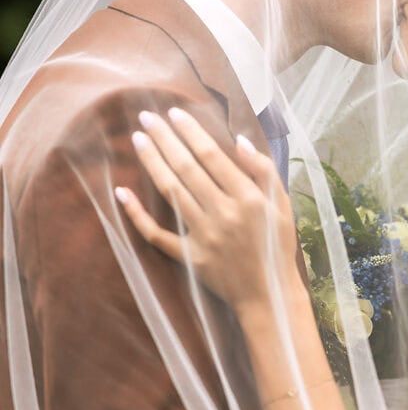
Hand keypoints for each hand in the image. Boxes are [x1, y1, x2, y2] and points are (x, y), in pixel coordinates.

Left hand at [116, 107, 298, 313]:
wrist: (270, 296)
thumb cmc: (277, 247)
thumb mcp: (283, 206)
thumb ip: (264, 171)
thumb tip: (239, 140)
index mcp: (247, 198)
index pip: (212, 157)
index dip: (191, 133)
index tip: (174, 114)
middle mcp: (223, 213)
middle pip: (187, 168)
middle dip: (165, 140)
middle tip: (146, 117)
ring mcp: (203, 236)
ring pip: (171, 192)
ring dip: (152, 163)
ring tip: (138, 139)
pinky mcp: (189, 256)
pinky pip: (156, 234)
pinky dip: (137, 214)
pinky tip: (122, 192)